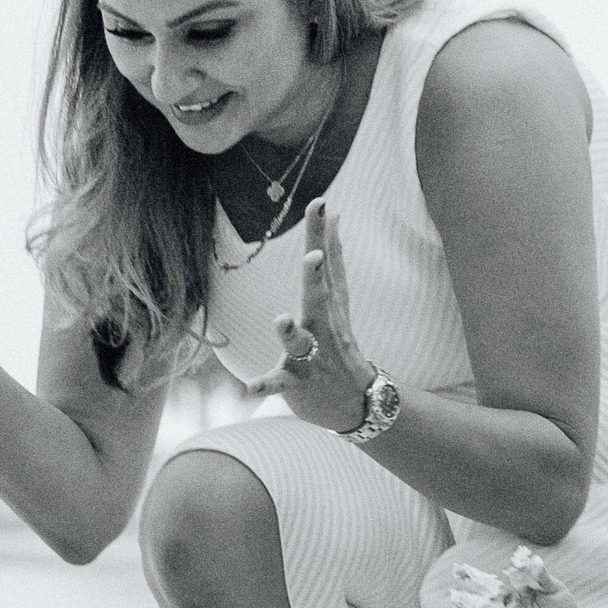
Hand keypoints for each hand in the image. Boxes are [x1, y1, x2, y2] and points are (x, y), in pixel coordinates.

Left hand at [259, 200, 379, 431]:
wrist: (356, 403)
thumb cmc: (339, 346)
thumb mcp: (340, 301)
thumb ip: (335, 259)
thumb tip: (336, 217)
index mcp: (327, 306)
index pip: (325, 264)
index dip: (321, 235)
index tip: (320, 204)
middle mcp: (321, 328)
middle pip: (318, 298)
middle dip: (315, 277)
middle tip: (313, 255)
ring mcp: (312, 357)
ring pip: (299, 342)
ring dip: (290, 332)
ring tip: (281, 320)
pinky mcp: (299, 383)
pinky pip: (280, 384)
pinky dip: (266, 385)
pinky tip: (251, 386)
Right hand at [450, 557, 584, 607]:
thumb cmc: (563, 606)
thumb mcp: (555, 589)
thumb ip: (542, 577)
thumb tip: (535, 559)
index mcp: (517, 588)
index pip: (497, 579)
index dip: (481, 575)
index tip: (463, 568)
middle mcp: (509, 603)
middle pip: (487, 595)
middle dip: (471, 589)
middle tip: (453, 583)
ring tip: (456, 606)